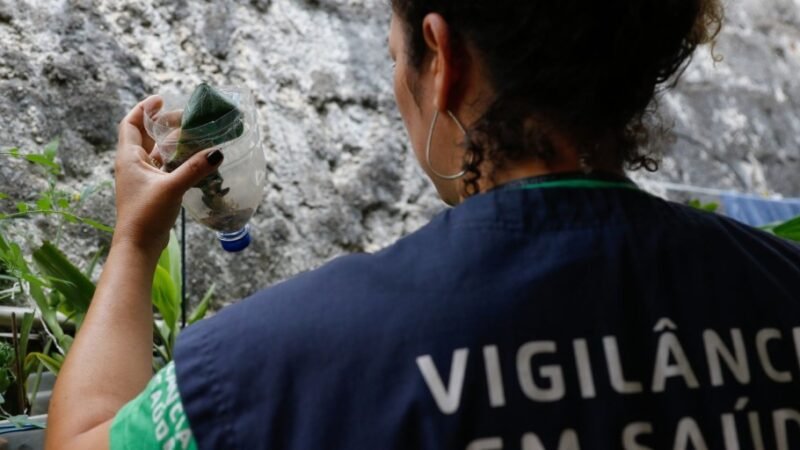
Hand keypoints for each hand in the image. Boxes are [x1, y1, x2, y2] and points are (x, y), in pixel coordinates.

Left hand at [112, 96, 223, 256]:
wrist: (138, 246)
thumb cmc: (146, 215)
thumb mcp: (172, 188)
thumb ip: (195, 168)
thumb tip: (217, 151)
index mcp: (129, 158)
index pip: (131, 124)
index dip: (144, 109)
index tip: (161, 99)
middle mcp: (133, 165)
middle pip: (146, 135)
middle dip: (163, 124)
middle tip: (185, 118)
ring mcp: (142, 179)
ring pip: (155, 152)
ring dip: (170, 142)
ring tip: (191, 134)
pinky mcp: (151, 190)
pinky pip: (163, 167)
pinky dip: (175, 160)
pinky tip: (191, 160)